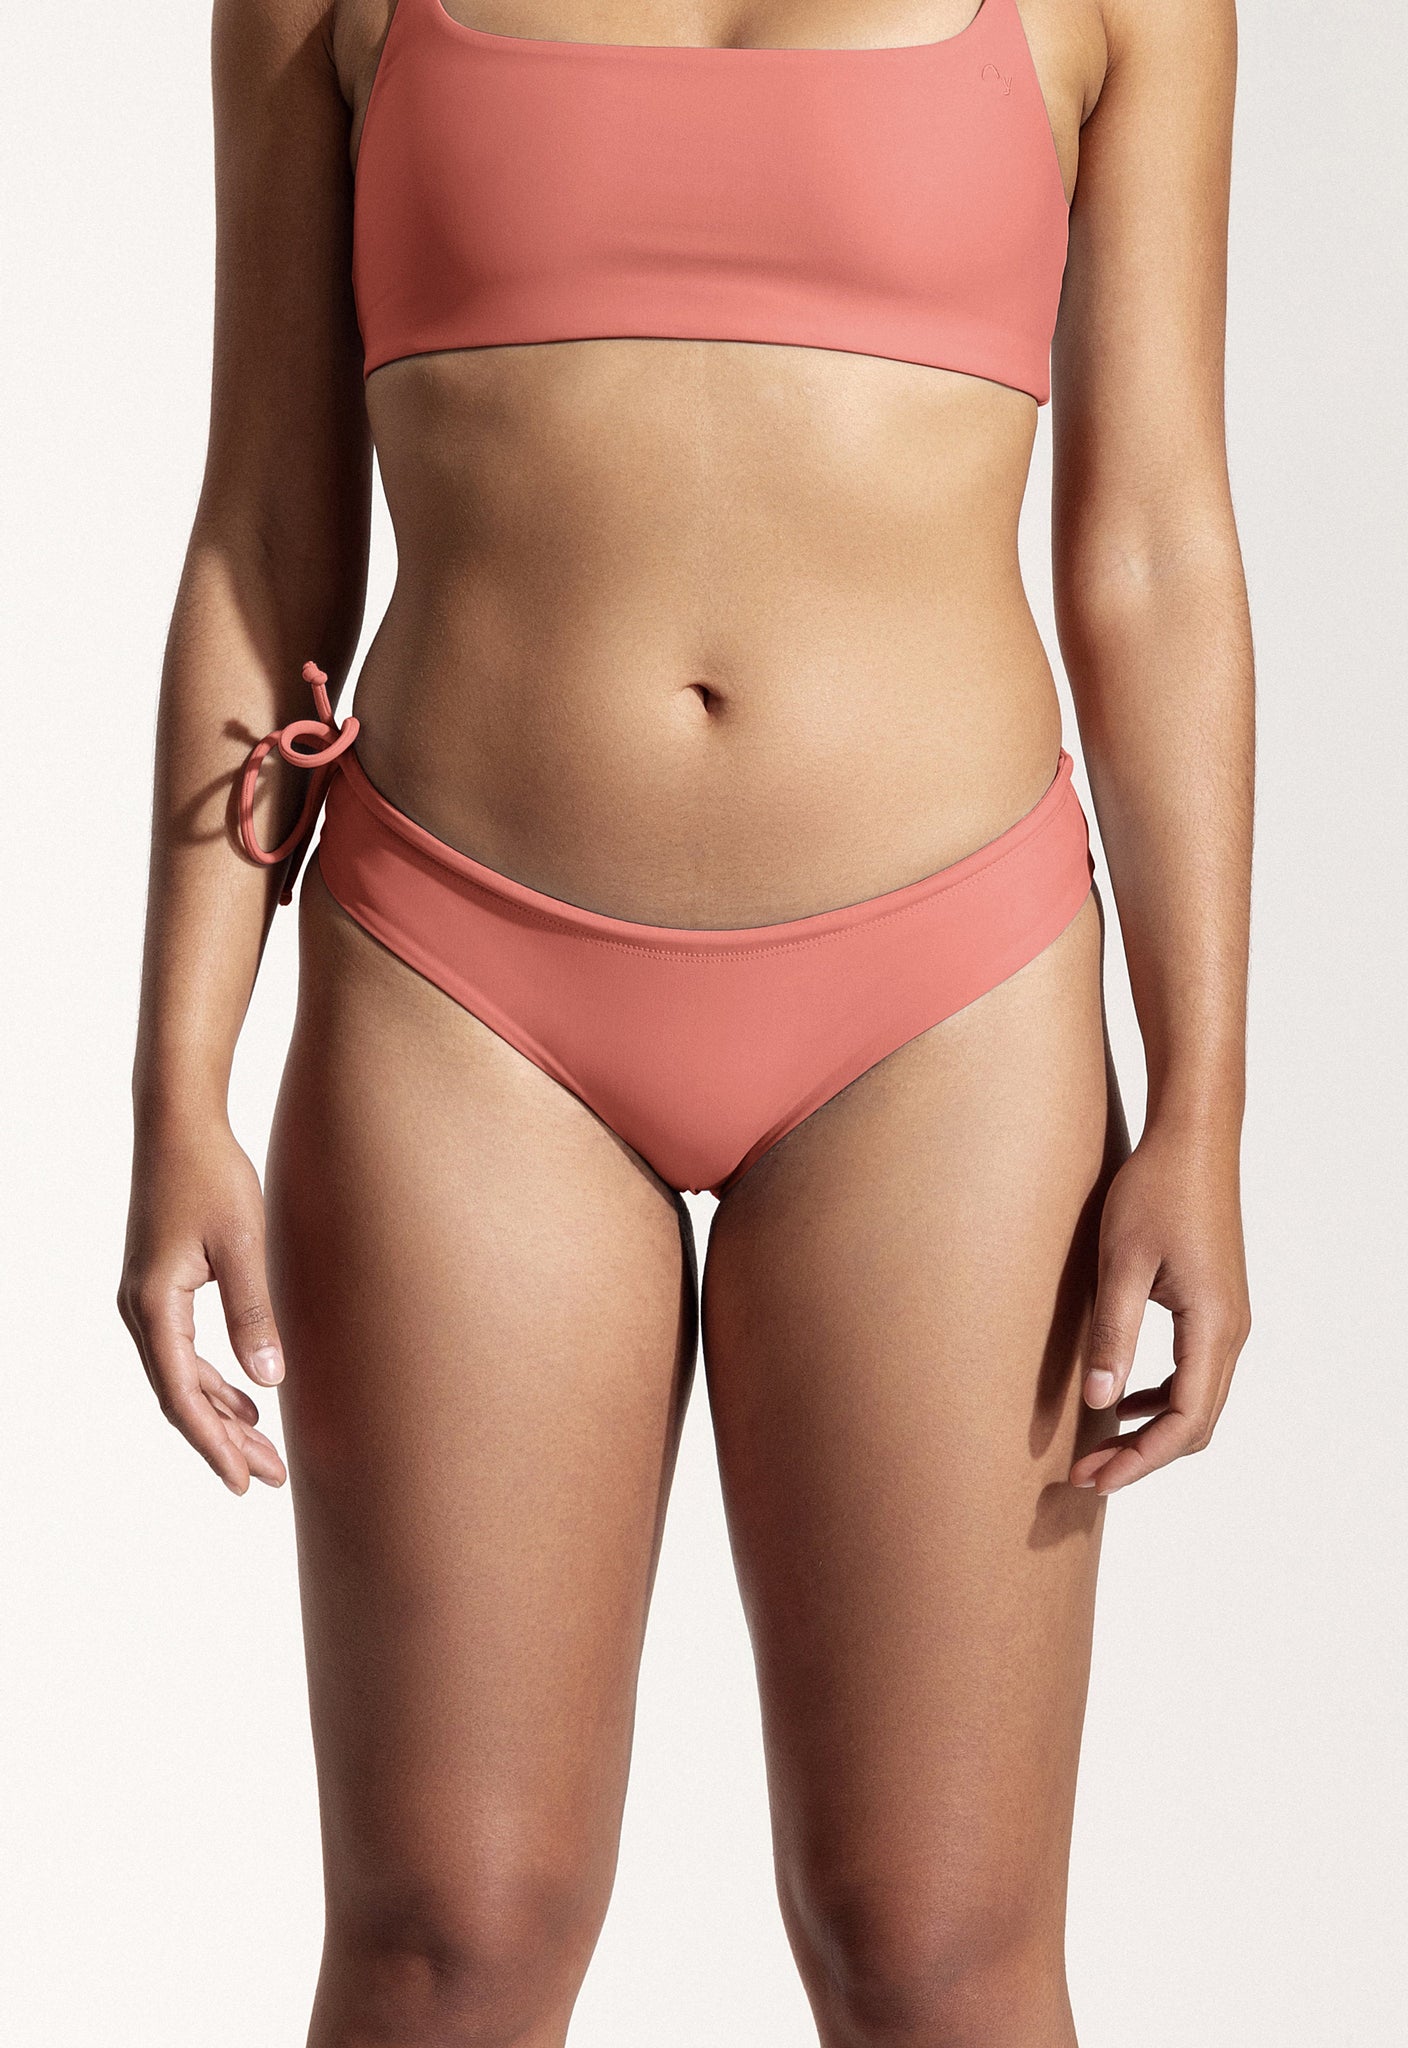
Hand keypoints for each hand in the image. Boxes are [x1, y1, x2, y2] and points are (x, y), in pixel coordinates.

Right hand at [118, 1115, 287, 1494]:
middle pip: (180, 1396)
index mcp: (153, 1304)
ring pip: (182, 1377)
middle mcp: (140, 1309)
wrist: (178, 1125)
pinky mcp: (160, 1287)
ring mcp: (146, 1299)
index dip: (212, 1444)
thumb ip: (254, 1314)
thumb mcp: (244, 1245)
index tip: (242, 1482)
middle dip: (224, 1441)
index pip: (182, 1396)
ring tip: (263, 1451)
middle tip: (269, 1478)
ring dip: (221, 1415)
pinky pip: (182, 1352)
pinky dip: (213, 1381)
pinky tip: (246, 1399)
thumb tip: (268, 1381)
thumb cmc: (212, 1175)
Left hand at [1071, 1118, 1250, 1493]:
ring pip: (1198, 1401)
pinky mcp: (1216, 1306)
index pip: (1184, 1421)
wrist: (1192, 1140)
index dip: (1141, 1460)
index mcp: (1212, 1326)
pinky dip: (1162, 1399)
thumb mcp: (1122, 1263)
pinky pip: (1195, 1373)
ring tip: (1099, 1446)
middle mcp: (1230, 1331)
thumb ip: (1114, 1334)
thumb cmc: (1155, 1191)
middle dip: (1143, 1456)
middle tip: (1087, 1474)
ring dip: (1152, 1431)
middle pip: (1196, 1423)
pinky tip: (1123, 1398)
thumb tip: (1099, 1401)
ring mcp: (1228, 1319)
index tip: (1095, 1479)